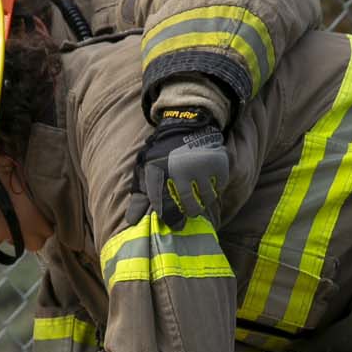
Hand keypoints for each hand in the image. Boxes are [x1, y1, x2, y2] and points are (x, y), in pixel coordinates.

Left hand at [133, 110, 228, 229]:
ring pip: (206, 198)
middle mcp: (180, 169)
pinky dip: (214, 186)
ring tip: (199, 195)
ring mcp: (201, 166)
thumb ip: (139, 196)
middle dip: (190, 212)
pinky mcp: (218, 162)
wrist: (186, 125)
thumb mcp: (146, 170)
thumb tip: (132, 222)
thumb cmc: (163, 154)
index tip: (176, 226)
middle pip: (189, 206)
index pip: (165, 206)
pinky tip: (208, 180)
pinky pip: (219, 185)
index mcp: (160, 172)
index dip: (170, 219)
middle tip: (190, 211)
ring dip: (203, 200)